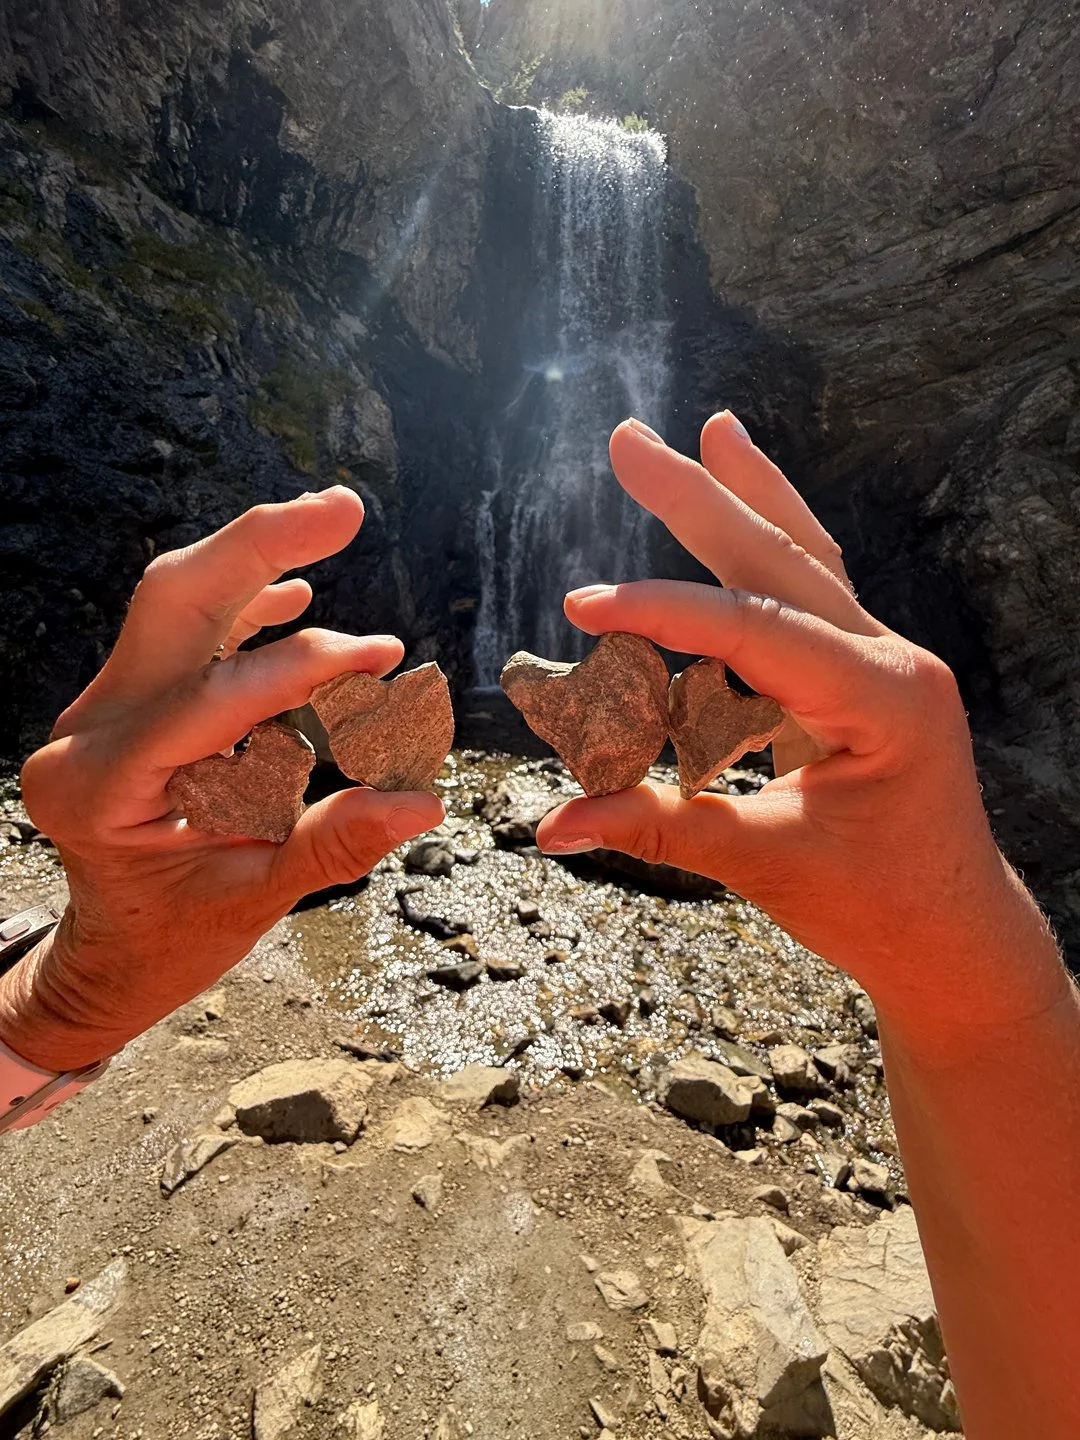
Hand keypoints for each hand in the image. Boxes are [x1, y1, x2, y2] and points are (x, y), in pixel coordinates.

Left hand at [0, 488, 442, 1070]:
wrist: (110, 953)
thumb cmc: (173, 939)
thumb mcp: (254, 901)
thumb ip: (333, 845)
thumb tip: (422, 802)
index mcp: (101, 787)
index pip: (208, 699)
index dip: (300, 669)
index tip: (381, 656)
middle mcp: (85, 731)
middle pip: (171, 602)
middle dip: (261, 545)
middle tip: (345, 508)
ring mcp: (97, 710)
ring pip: (172, 601)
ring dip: (256, 556)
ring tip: (335, 516)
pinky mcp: (124, 703)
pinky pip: (180, 633)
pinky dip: (242, 606)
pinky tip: (294, 592)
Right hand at [536, 415, 1062, 1050]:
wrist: (956, 937)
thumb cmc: (879, 909)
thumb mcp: (766, 866)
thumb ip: (660, 828)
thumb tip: (550, 827)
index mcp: (883, 700)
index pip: (755, 632)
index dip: (663, 614)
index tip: (582, 606)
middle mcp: (890, 662)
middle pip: (782, 561)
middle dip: (702, 497)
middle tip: (629, 440)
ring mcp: (883, 663)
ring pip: (808, 561)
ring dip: (751, 497)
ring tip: (712, 430)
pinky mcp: (865, 676)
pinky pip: (812, 597)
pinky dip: (773, 549)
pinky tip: (747, 510)